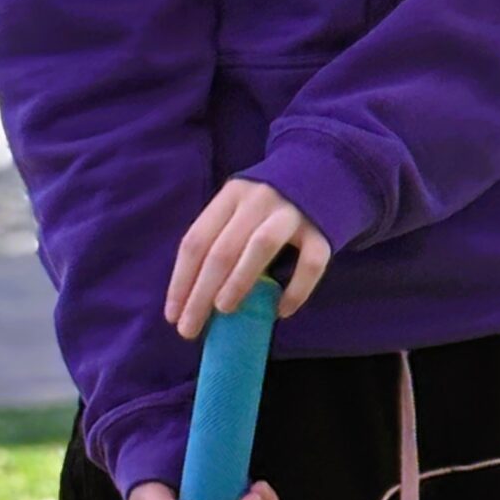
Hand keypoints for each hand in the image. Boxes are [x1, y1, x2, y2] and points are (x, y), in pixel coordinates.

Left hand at [164, 176, 330, 339]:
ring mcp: (292, 213)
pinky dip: (296, 289)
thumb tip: (196, 298)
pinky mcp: (322, 230)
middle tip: (190, 329)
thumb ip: (222, 240)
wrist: (326, 170)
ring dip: (238, 281)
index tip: (172, 316)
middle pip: (222, 249)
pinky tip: (282, 311)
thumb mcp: (240, 208)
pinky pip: (310, 263)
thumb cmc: (270, 203)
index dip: (181, 280)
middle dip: (201, 293)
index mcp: (231, 195)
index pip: (197, 240)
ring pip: (261, 247)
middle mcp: (259, 200)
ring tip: (224, 311)